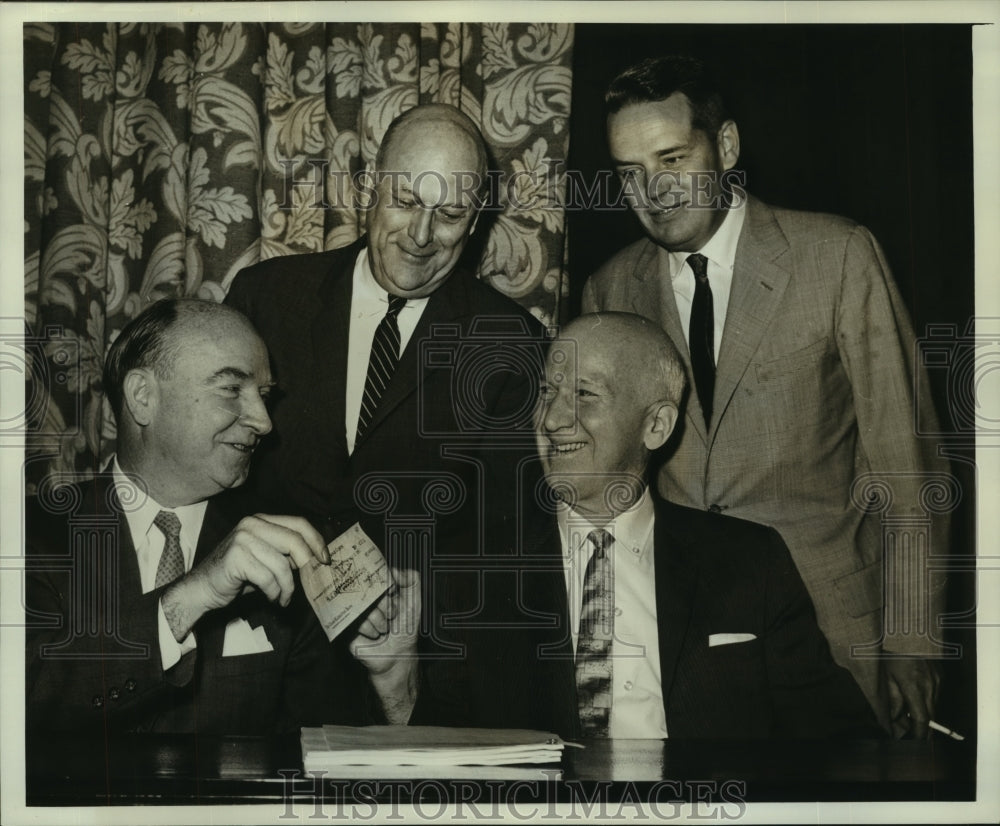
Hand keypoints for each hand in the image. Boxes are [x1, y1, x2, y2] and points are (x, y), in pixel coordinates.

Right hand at [162, 514, 327, 639]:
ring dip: (288, 587)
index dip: (316, 540)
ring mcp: (242, 539)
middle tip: (309, 583)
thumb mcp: (265, 559)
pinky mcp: (236, 557)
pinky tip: (271, 598)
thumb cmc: (237, 576)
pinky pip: (268, 578)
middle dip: (307, 564)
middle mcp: (252, 524)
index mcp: (261, 520)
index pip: (298, 523)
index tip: (325, 559)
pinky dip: (274, 592)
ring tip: (283, 598)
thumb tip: (316, 559)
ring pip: (282, 564)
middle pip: (294, 540)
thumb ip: (286, 553)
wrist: (202, 588)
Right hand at [350, 567, 420, 722]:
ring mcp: (357, 611)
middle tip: (392, 616)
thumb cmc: (406, 629)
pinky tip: (375, 635)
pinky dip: (370, 629)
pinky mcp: (348, 624)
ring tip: (384, 629)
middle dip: (387, 605)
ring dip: (380, 620)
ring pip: (366, 606)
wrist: (397, 656)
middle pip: (371, 589)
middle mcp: (367, 598)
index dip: (387, 585)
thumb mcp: (414, 601)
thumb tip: (393, 569)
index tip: (393, 593)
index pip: (378, 575)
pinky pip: (357, 620)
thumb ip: (411, 579)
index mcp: (381, 590)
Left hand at [884, 656, 940, 738]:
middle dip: (923, 728)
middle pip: (931, 716)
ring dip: (924, 713)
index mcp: (914, 686)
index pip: (921, 718)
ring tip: (910, 714)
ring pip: (933, 706)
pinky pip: (935, 695)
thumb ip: (893, 699)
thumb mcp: (885, 676)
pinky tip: (916, 697)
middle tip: (912, 736)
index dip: (919, 733)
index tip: (913, 742)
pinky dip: (927, 700)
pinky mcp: (940, 676)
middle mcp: (929, 685)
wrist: (906, 633)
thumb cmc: (890, 653)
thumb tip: (896, 719)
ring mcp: (937, 680)